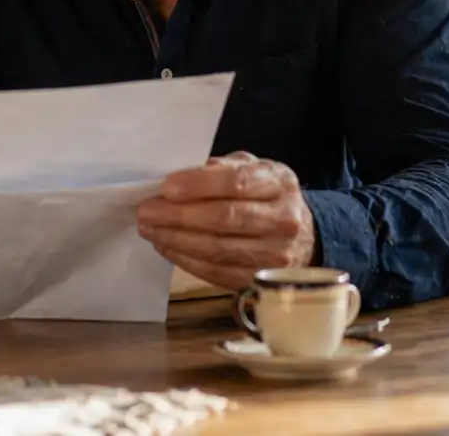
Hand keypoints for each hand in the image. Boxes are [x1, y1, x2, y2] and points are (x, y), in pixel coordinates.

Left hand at [135, 152, 315, 291]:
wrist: (302, 235)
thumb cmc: (265, 194)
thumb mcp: (251, 168)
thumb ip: (221, 168)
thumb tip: (182, 176)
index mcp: (279, 183)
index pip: (237, 182)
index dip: (198, 185)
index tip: (166, 187)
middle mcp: (283, 220)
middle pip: (224, 218)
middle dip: (178, 215)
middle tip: (146, 211)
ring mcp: (274, 254)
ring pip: (217, 249)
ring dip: (176, 239)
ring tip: (150, 229)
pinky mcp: (260, 280)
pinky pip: (216, 272)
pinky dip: (186, 259)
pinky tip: (166, 247)